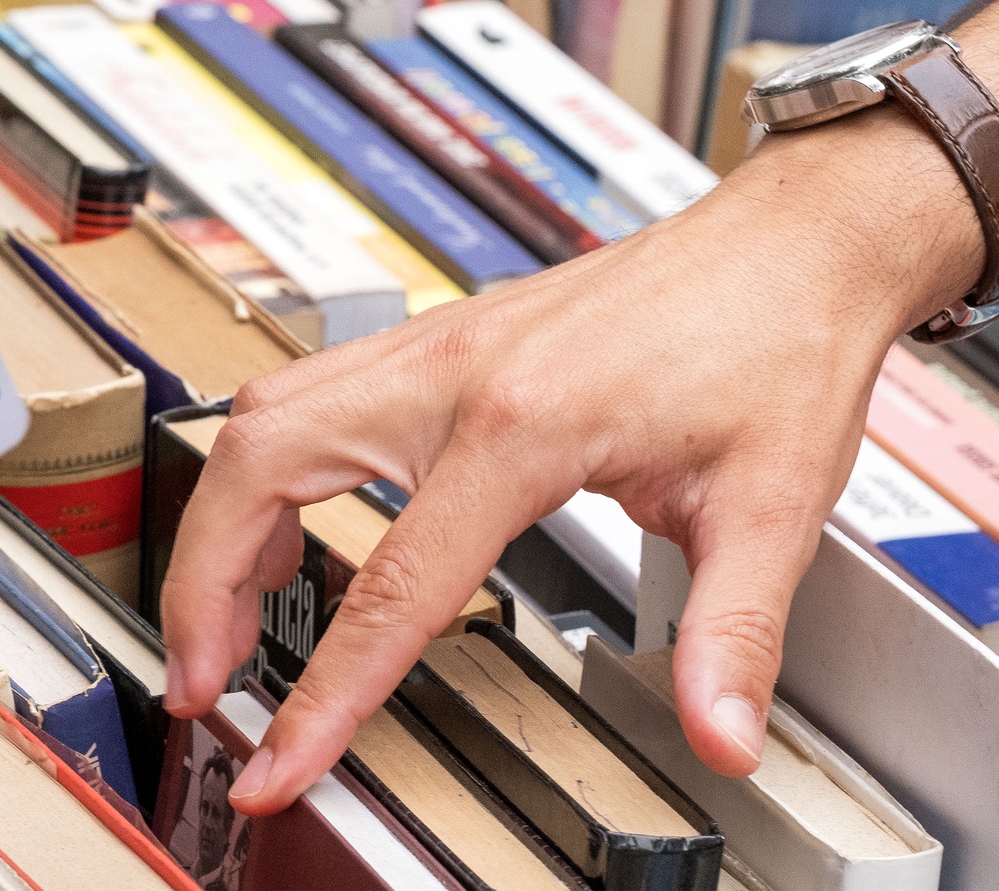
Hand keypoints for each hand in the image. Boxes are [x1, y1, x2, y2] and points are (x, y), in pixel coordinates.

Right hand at [159, 110, 985, 812]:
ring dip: (221, 518)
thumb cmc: (778, 341)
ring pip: (264, 415)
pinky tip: (298, 526)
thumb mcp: (770, 504)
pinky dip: (270, 468)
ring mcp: (438, 345)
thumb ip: (732, 633)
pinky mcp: (446, 341)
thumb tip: (721, 737)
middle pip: (259, 462)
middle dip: (202, 582)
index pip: (391, 587)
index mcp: (523, 421)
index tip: (280, 759)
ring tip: (226, 618)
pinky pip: (309, 395)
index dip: (325, 693)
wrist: (795, 239)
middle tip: (202, 680)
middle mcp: (453, 371)